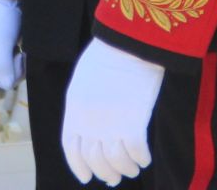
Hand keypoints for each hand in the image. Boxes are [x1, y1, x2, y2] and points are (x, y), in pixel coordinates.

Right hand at [0, 0, 24, 89]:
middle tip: (21, 52)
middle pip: (9, 80)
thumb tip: (8, 86)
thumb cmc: (4, 21)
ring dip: (23, 64)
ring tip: (22, 50)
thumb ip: (4, 64)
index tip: (18, 55)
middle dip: (19, 68)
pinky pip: (18, 67)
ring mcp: (0, 59)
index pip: (2, 82)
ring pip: (15, 75)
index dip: (14, 73)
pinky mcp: (9, 55)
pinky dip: (24, 61)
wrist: (10, 3)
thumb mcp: (3, 42)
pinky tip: (23, 49)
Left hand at [62, 38, 164, 185]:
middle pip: (95, 161)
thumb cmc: (109, 52)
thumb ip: (84, 105)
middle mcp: (89, 122)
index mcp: (74, 110)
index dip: (78, 167)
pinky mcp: (134, 122)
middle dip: (105, 173)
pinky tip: (145, 157)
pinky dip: (141, 159)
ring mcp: (111, 124)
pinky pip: (136, 152)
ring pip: (116, 163)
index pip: (71, 149)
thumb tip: (92, 128)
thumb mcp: (84, 79)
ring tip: (133, 168)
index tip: (87, 178)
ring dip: (125, 170)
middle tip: (115, 177)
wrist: (127, 40)